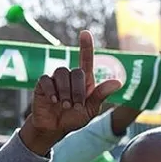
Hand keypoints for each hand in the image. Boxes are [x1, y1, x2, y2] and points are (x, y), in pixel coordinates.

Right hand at [19, 31, 122, 154]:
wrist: (54, 128)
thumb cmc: (73, 119)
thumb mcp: (90, 110)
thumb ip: (101, 95)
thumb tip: (118, 82)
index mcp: (84, 81)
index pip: (86, 59)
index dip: (86, 46)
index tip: (85, 33)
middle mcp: (70, 77)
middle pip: (76, 71)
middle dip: (77, 90)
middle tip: (75, 106)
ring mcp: (55, 80)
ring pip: (61, 73)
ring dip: (65, 91)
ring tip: (64, 105)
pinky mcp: (42, 84)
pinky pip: (46, 80)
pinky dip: (51, 91)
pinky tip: (53, 101)